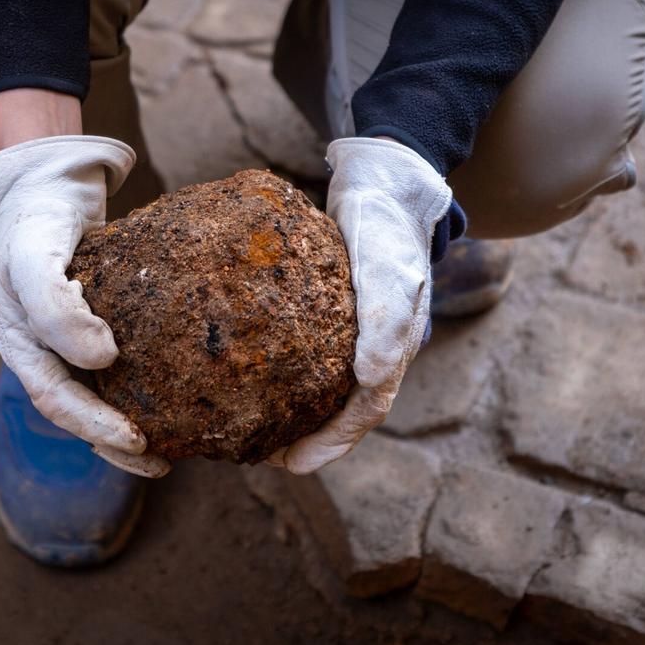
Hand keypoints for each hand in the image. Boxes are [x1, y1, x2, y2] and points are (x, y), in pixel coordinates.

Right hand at [0, 135, 170, 477]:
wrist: (48, 183)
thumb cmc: (33, 219)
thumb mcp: (32, 256)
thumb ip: (56, 307)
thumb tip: (104, 359)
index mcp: (24, 346)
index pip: (57, 400)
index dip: (94, 425)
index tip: (136, 439)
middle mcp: (50, 352)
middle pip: (83, 410)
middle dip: (119, 442)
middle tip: (164, 461)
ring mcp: (78, 340)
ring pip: (107, 393)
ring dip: (138, 421)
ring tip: (180, 444)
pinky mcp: (109, 324)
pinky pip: (130, 361)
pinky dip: (153, 381)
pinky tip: (188, 389)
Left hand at [269, 137, 451, 473]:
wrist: (385, 180)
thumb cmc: (387, 225)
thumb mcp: (388, 266)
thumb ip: (386, 318)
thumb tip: (368, 378)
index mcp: (393, 347)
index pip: (365, 410)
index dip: (333, 442)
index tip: (294, 464)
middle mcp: (375, 345)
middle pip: (344, 407)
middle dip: (310, 438)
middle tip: (264, 457)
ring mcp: (354, 328)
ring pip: (325, 383)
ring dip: (296, 411)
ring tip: (252, 429)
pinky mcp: (330, 308)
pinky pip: (309, 350)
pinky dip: (286, 371)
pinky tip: (251, 373)